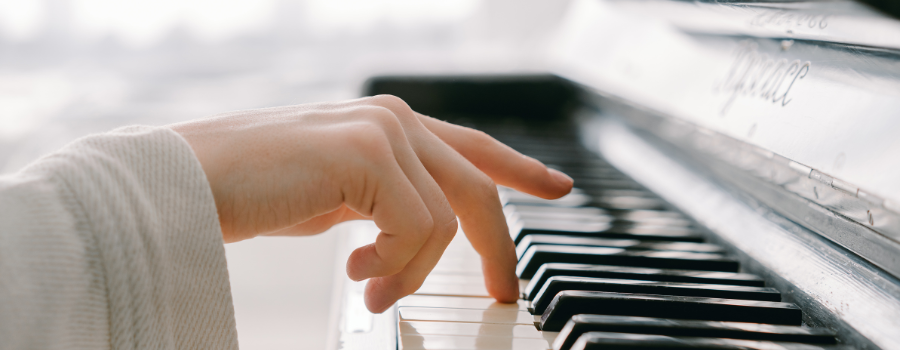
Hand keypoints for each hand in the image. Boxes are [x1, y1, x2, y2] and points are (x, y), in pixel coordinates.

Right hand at [169, 95, 572, 311]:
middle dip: (495, 246)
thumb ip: (382, 202)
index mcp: (388, 125)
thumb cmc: (254, 194)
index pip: (472, 146)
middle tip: (498, 293)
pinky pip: (417, 230)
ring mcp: (383, 130)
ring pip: (445, 219)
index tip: (556, 187)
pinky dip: (395, 267)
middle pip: (477, 186)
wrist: (186, 183)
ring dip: (413, 271)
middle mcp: (393, 118)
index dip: (519, 167)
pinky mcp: (368, 154)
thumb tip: (417, 235)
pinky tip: (357, 278)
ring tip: (374, 292)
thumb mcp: (336, 197)